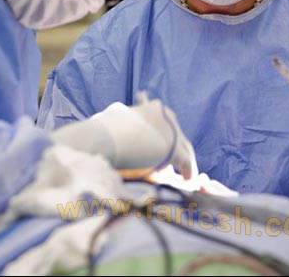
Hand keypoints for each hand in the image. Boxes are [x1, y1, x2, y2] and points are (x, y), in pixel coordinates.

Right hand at [52, 93, 197, 178]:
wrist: (100, 138)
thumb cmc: (100, 131)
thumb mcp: (114, 119)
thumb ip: (122, 123)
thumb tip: (115, 124)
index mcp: (154, 108)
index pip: (168, 125)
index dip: (168, 140)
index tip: (168, 152)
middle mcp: (166, 115)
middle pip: (179, 136)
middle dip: (179, 152)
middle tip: (180, 168)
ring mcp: (172, 130)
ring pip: (184, 149)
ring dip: (184, 164)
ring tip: (184, 177)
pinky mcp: (173, 148)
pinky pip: (185, 162)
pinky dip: (188, 172)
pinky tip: (187, 180)